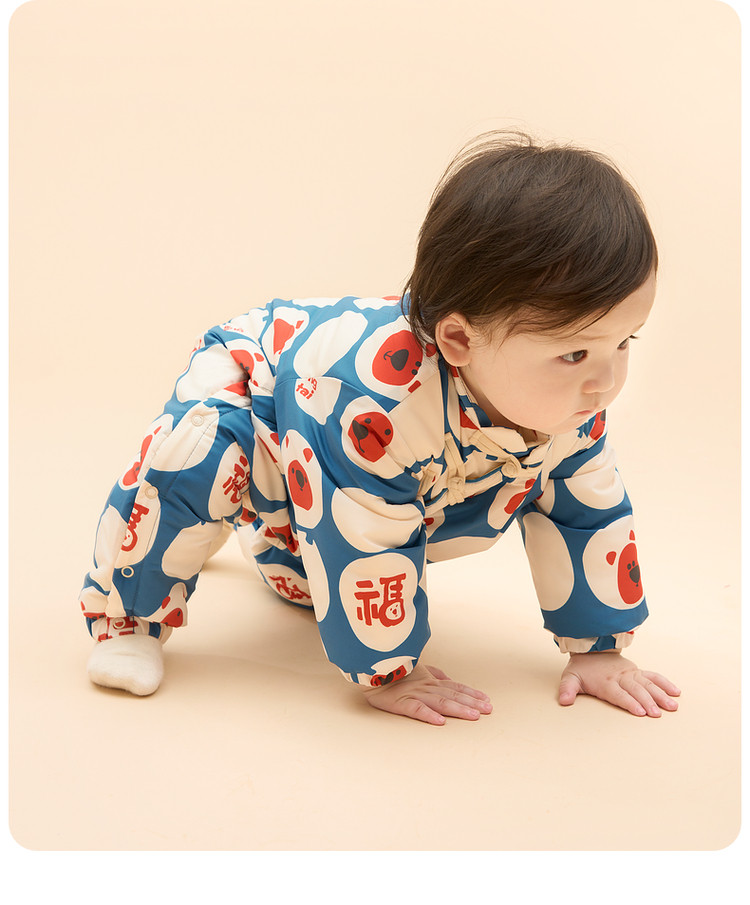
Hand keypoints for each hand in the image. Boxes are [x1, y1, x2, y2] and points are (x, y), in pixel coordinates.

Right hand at [359, 663, 492, 724]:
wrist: (368, 668)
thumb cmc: (391, 670)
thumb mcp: (415, 668)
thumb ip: (432, 672)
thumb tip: (447, 677)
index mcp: (429, 680)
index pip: (455, 687)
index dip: (472, 693)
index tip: (487, 700)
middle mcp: (426, 687)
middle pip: (453, 695)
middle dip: (472, 703)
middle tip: (488, 710)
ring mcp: (414, 694)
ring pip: (440, 702)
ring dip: (458, 709)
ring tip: (473, 716)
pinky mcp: (400, 703)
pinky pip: (416, 709)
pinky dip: (428, 715)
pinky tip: (440, 722)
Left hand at [559, 651, 680, 716]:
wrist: (591, 649)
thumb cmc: (581, 668)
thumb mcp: (570, 677)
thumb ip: (567, 689)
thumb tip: (563, 701)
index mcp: (605, 682)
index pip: (618, 694)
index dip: (629, 702)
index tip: (640, 712)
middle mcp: (620, 677)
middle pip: (636, 690)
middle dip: (647, 702)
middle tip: (657, 714)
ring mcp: (631, 673)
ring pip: (648, 684)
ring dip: (661, 695)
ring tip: (672, 706)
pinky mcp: (637, 671)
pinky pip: (653, 676)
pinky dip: (665, 683)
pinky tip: (676, 692)